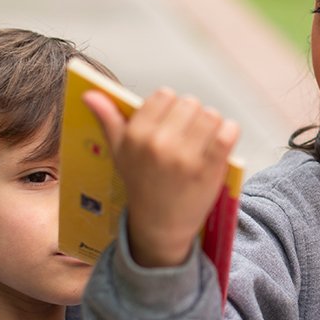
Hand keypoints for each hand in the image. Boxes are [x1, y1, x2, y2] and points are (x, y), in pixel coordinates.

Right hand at [84, 87, 239, 269]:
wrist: (159, 226)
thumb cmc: (141, 186)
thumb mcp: (119, 153)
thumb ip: (108, 120)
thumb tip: (91, 94)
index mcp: (136, 136)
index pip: (163, 95)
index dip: (169, 108)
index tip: (169, 124)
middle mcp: (159, 143)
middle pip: (189, 102)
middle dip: (191, 116)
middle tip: (187, 136)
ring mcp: (185, 157)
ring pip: (210, 115)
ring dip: (210, 125)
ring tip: (203, 141)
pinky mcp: (210, 168)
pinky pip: (228, 132)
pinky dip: (228, 133)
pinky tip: (220, 143)